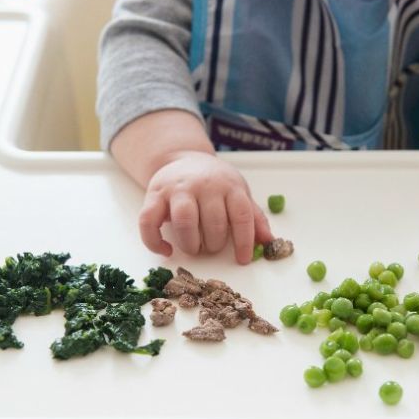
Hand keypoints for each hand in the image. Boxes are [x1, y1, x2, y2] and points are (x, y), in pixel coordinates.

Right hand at [139, 151, 273, 263]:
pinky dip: (155, 241)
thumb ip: (253, 216)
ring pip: (184, 221)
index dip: (244, 241)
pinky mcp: (154, 195)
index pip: (241, 215)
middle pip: (213, 221)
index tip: (243, 259)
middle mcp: (204, 185)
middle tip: (213, 248)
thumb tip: (269, 241)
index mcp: (229, 186)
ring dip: (191, 244)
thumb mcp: (239, 192)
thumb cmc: (216, 182)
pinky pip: (148, 221)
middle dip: (215, 243)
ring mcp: (177, 189)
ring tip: (194, 248)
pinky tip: (167, 250)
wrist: (184, 158)